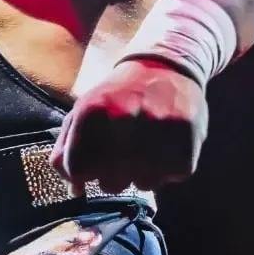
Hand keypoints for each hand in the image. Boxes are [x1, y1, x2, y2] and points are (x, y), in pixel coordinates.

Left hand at [50, 58, 208, 191]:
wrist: (165, 65)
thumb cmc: (117, 94)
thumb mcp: (84, 108)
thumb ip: (67, 147)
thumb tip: (73, 189)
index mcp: (91, 111)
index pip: (77, 170)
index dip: (82, 173)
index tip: (89, 164)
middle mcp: (122, 122)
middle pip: (110, 184)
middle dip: (111, 173)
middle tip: (121, 147)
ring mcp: (156, 136)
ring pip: (140, 185)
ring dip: (140, 171)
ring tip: (144, 141)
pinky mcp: (185, 148)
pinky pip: (169, 179)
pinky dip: (165, 167)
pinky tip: (163, 142)